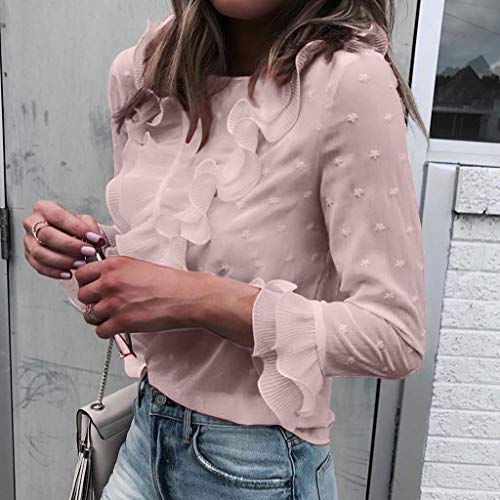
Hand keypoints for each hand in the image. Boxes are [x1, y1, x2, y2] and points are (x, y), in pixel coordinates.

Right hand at [23, 199, 106, 278]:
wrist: (67, 234)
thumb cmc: (73, 226)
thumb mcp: (84, 220)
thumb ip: (91, 227)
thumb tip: (97, 240)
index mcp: (45, 208)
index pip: (59, 216)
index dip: (77, 228)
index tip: (94, 238)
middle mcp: (32, 222)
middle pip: (47, 235)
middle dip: (70, 246)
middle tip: (88, 252)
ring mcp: (28, 240)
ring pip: (40, 252)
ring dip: (62, 260)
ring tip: (80, 263)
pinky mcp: (28, 255)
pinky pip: (38, 266)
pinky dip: (54, 272)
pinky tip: (68, 273)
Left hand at [74, 256, 204, 337]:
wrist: (187, 296)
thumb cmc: (170, 282)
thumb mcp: (139, 266)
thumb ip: (118, 272)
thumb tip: (103, 281)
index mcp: (114, 265)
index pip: (81, 274)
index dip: (86, 283)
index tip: (91, 288)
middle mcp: (110, 282)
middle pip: (82, 295)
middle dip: (91, 301)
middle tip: (103, 304)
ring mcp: (114, 303)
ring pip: (89, 315)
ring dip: (99, 318)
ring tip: (112, 316)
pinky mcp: (122, 322)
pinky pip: (100, 331)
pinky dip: (107, 331)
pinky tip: (118, 326)